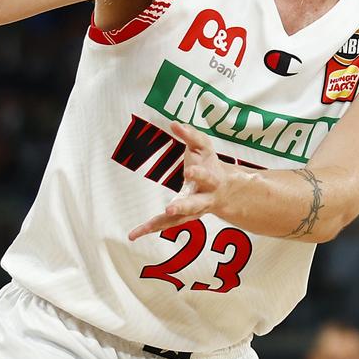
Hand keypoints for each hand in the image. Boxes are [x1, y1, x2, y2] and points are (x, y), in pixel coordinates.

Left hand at [128, 122, 227, 240]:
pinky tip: (133, 235)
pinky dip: (149, 229)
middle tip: (169, 208)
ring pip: (178, 220)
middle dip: (183, 206)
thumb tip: (174, 124)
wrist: (225, 191)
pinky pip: (165, 224)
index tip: (188, 171)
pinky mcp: (181, 218)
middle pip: (194, 204)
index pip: (205, 176)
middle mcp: (203, 199)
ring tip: (141, 229)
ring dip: (161, 223)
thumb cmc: (209, 163)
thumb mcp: (204, 146)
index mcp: (211, 180)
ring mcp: (192, 212)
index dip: (198, 174)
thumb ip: (191, 135)